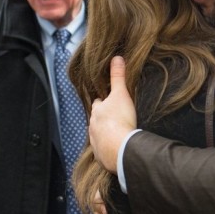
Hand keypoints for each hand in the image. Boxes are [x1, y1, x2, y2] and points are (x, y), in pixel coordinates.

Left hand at [89, 56, 136, 172]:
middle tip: (115, 118)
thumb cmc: (121, 119)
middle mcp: (92, 126)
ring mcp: (96, 142)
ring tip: (116, 134)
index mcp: (97, 111)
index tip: (111, 103)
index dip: (105, 102)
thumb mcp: (122, 94)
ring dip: (105, 133)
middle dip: (103, 119)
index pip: (99, 103)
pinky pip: (103, 150)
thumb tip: (116, 57)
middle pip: (97, 120)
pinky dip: (108, 148)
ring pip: (98, 135)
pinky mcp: (101, 156)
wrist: (121, 147)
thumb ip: (118, 76)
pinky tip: (116, 148)